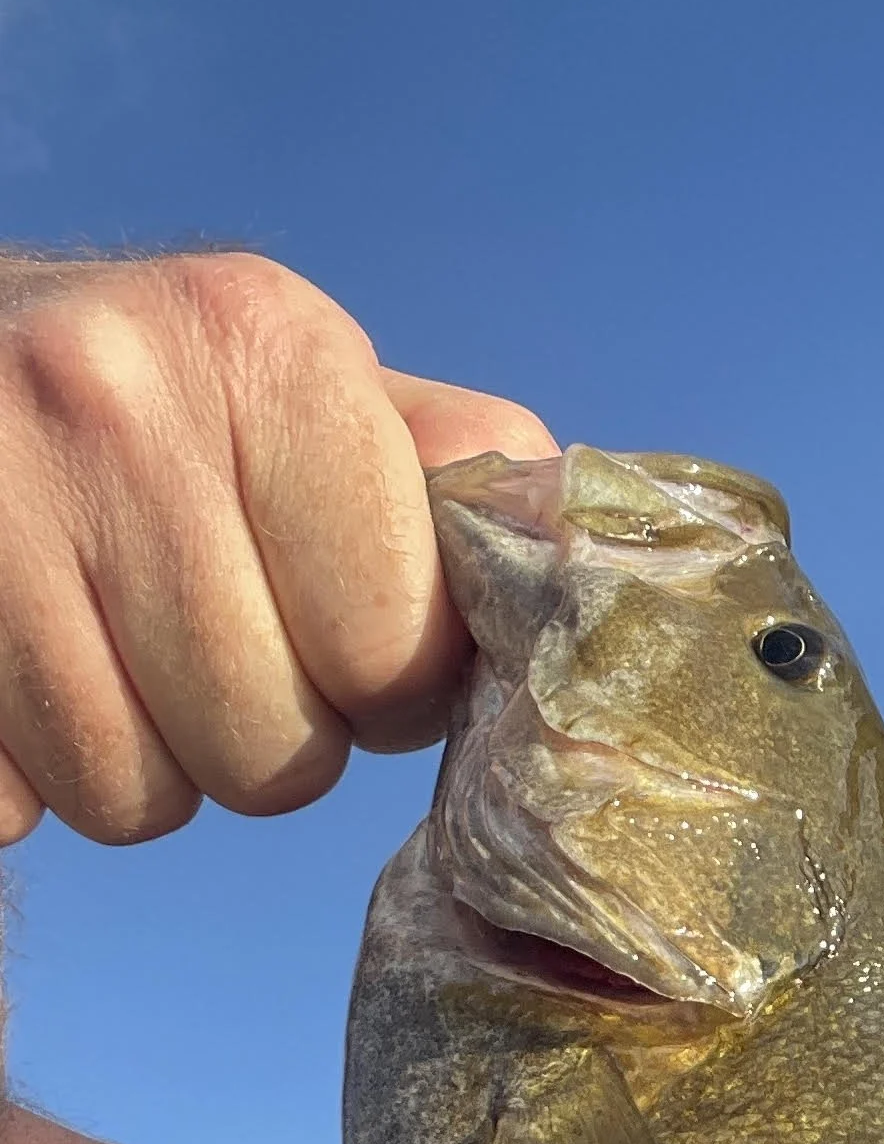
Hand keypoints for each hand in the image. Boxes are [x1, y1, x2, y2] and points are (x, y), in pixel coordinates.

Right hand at [0, 251, 556, 845]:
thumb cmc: (161, 400)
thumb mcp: (306, 383)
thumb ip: (449, 465)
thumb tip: (569, 553)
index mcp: (261, 340)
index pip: (394, 649)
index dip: (387, 685)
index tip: (345, 641)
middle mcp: (112, 396)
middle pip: (270, 751)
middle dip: (267, 740)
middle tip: (221, 654)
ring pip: (134, 796)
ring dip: (149, 770)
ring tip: (123, 659)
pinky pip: (18, 803)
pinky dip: (34, 778)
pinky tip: (32, 670)